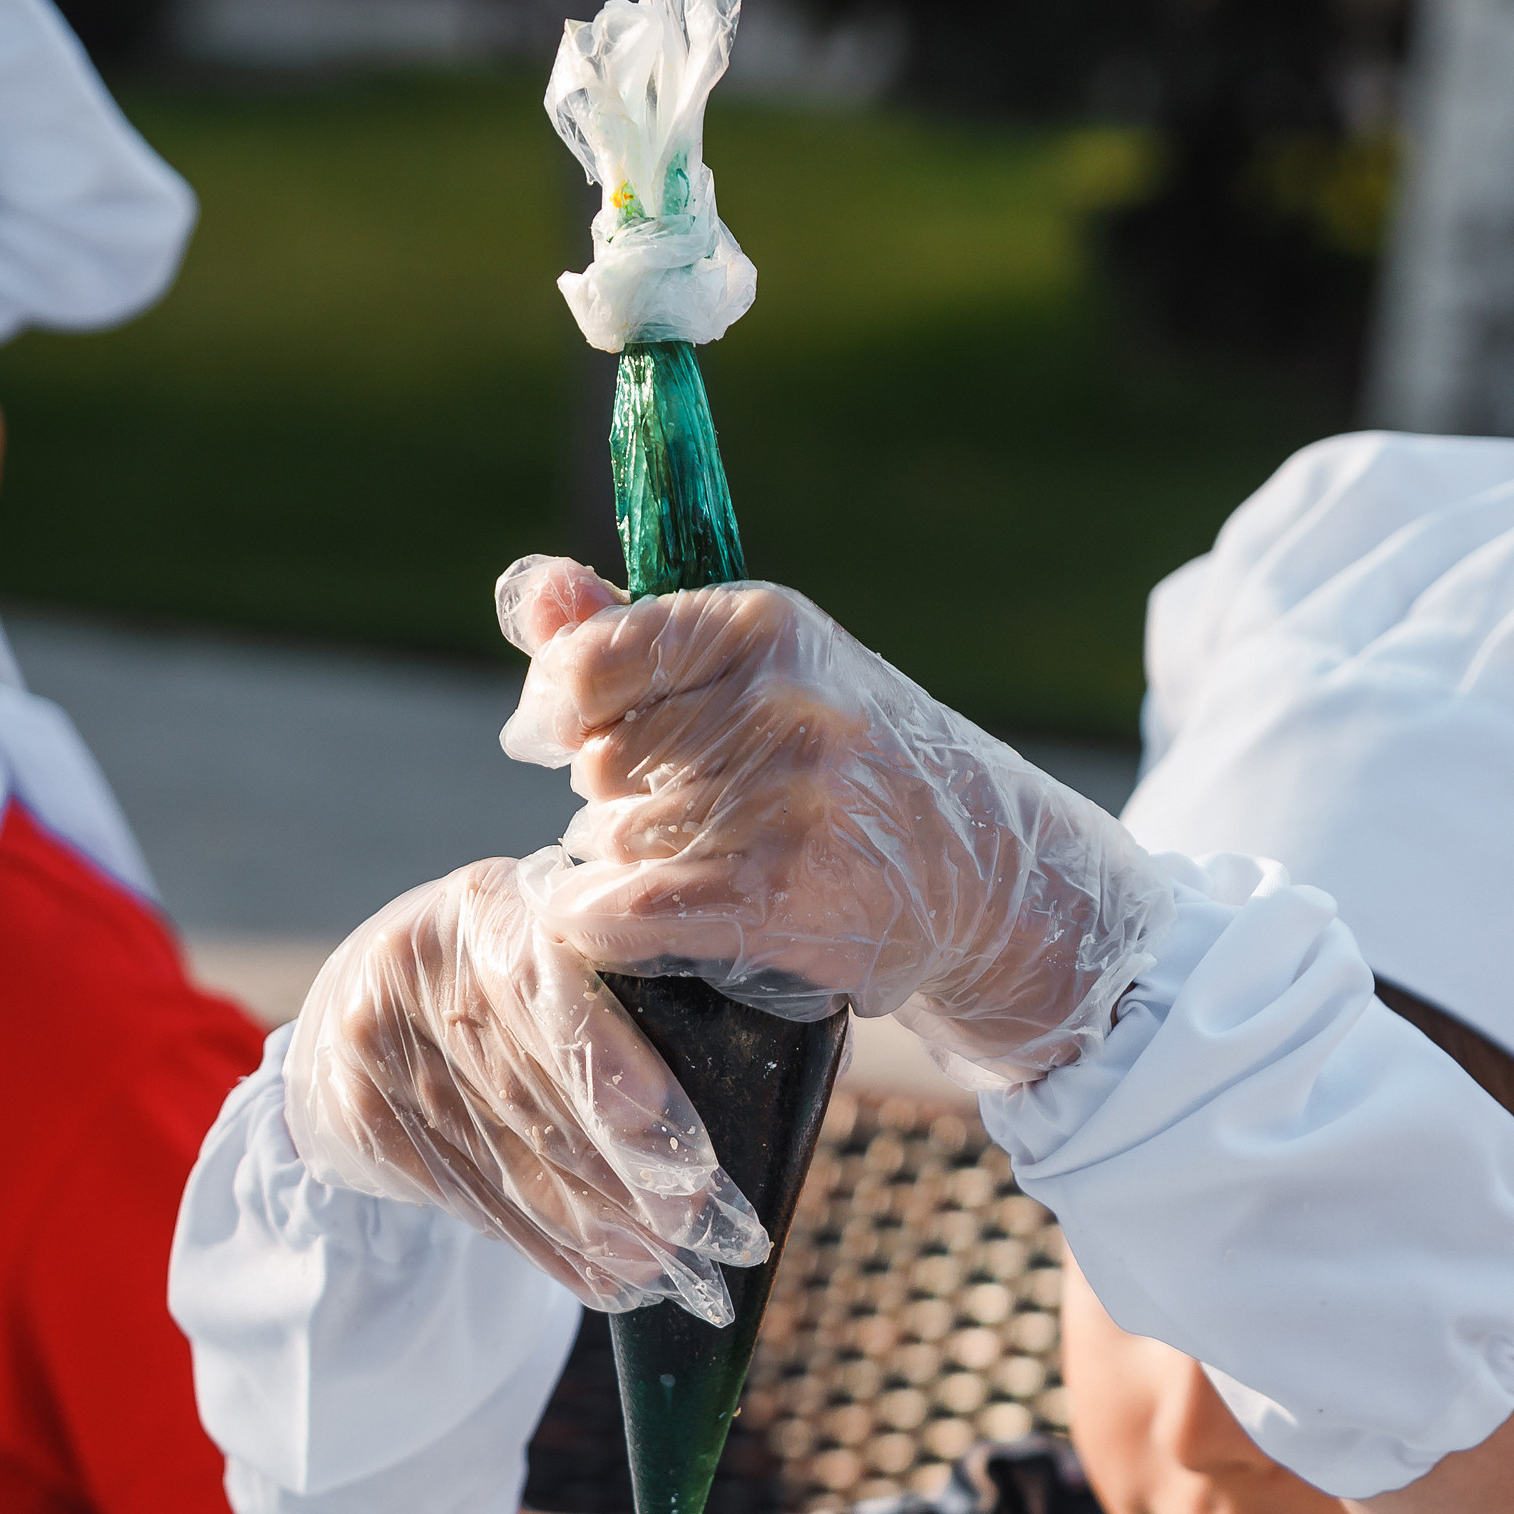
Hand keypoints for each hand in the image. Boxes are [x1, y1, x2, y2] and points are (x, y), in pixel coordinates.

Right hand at [282, 853, 766, 1315]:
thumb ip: (614, 984)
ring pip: (505, 1159)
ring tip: (661, 1268)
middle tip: (695, 1231)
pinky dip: (544, 1247)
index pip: (554, 998)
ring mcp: (381, 1044)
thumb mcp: (549, 937)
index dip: (621, 1082)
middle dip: (625, 1177)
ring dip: (592, 1228)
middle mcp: (420, 967)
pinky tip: (601, 1277)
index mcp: (487, 906)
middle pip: (535, 1096)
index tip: (690, 1157)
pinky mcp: (362, 1113)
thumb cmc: (500, 971)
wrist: (362, 999)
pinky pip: (468, 1197)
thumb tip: (736, 1084)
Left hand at [495, 553, 1176, 1087]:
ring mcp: (784, 805)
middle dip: (616, 795)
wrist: (982, 870)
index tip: (562, 736)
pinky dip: (601, 921)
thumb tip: (530, 592)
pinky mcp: (782, 898)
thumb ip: (630, 632)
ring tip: (704, 865)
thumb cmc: (851, 764)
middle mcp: (777, 705)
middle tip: (689, 811)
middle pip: (598, 765)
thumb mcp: (763, 669)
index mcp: (763, 626)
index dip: (556, 711)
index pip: (585, 666)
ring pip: (611, 842)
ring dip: (626, 865)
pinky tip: (621, 920)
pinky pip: (626, 912)